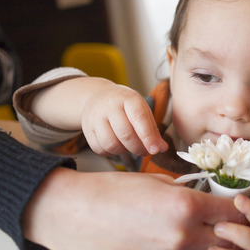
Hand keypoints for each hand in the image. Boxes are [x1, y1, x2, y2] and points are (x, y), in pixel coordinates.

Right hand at [24, 168, 245, 249]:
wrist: (78, 214)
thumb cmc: (115, 191)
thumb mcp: (157, 182)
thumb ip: (185, 192)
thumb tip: (201, 197)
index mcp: (186, 205)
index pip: (233, 212)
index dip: (242, 208)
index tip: (241, 205)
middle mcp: (183, 234)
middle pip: (228, 237)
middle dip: (234, 229)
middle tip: (232, 220)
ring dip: (216, 244)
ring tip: (211, 232)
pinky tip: (188, 243)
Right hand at [31, 77, 167, 155]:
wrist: (98, 97)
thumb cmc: (125, 106)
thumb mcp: (142, 111)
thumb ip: (153, 130)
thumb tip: (162, 148)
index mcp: (128, 98)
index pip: (139, 118)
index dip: (148, 137)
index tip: (155, 150)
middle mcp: (110, 106)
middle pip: (125, 134)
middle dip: (138, 148)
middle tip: (145, 151)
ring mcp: (95, 117)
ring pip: (110, 144)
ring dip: (124, 151)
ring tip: (129, 146)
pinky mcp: (87, 129)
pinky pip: (99, 148)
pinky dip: (111, 153)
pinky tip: (117, 146)